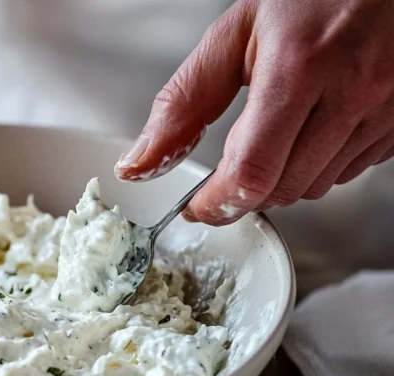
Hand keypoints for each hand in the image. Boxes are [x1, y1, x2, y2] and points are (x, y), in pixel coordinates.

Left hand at [115, 0, 393, 224]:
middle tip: (226, 174)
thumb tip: (142, 163)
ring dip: (282, 179)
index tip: (197, 207)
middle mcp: (352, 90)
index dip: (216, 202)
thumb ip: (185, 101)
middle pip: (282, 189)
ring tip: (274, 135)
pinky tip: (313, 128)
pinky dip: (319, 165)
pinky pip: (350, 172)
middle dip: (244, 192)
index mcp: (300, 66)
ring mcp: (386, 109)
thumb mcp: (237, 32)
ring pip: (317, 187)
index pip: (251, 171)